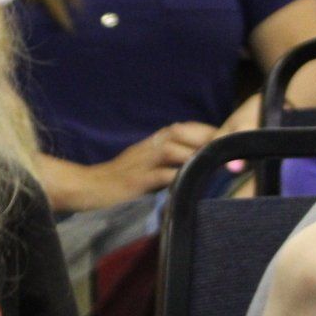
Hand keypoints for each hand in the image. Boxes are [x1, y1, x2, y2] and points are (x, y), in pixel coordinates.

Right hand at [76, 121, 216, 207]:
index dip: (205, 132)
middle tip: (228, 152)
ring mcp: (141, 163)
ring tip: (215, 166)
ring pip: (172, 150)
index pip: (182, 128)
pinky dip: (180, 178)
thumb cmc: (118, 179)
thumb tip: (195, 160)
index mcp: (151, 143)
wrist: (87, 187)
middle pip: (180, 133)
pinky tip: (195, 185)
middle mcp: (148, 147)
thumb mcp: (144, 163)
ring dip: (195, 156)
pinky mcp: (136, 180)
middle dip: (205, 140)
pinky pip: (162, 176)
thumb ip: (166, 159)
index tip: (227, 140)